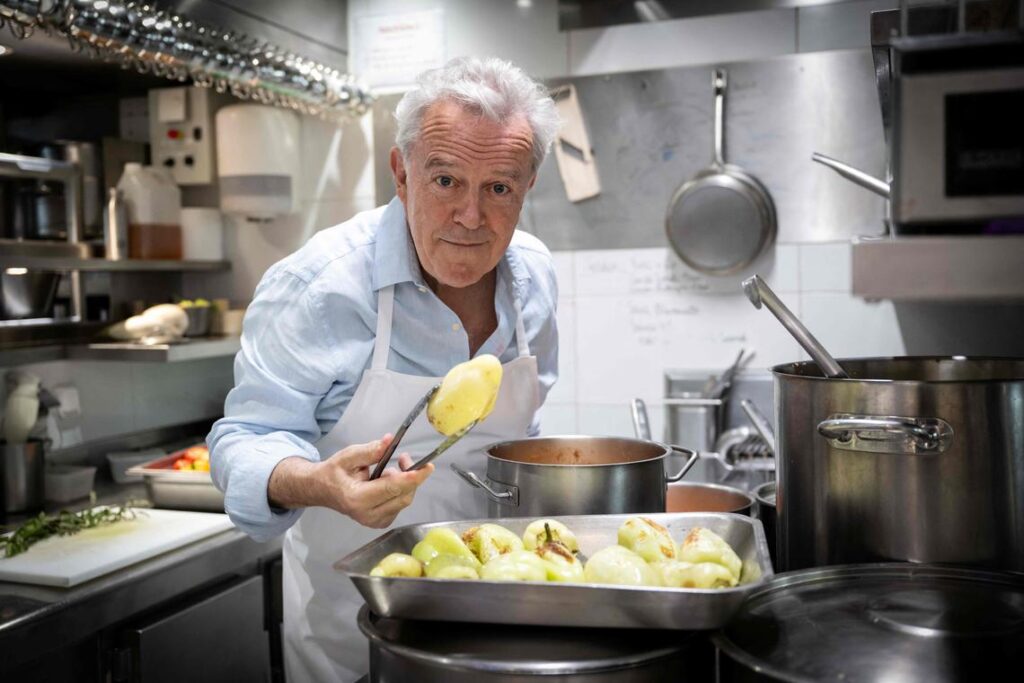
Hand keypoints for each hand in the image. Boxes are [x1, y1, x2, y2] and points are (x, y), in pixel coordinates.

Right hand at [268, 435, 433, 528]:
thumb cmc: (334, 472)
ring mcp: (375, 521)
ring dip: (404, 482)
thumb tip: (390, 442)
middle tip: (403, 457)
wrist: (322, 490)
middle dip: (410, 475)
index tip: (426, 467)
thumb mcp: (348, 456)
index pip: (391, 488)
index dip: (411, 478)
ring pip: (404, 500)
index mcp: (357, 499)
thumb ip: (370, 450)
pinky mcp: (381, 522)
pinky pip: (400, 504)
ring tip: (389, 468)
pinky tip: (388, 481)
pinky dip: (400, 490)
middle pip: (403, 496)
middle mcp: (368, 515)